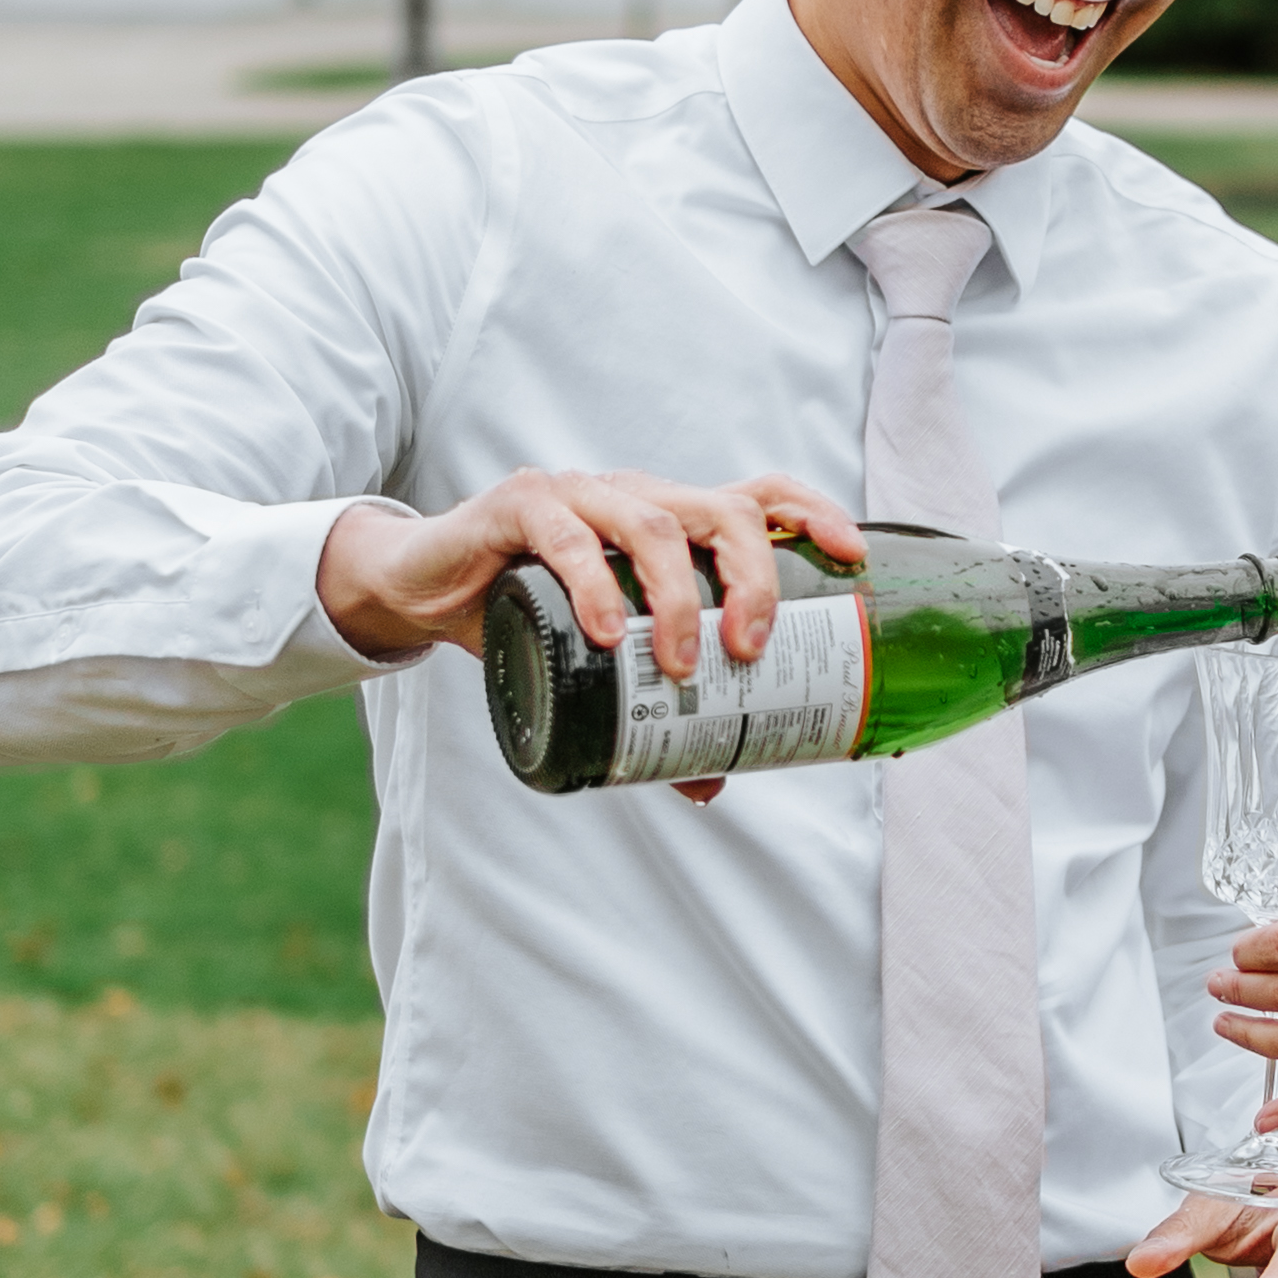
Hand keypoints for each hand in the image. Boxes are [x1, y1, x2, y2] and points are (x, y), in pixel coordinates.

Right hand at [317, 471, 863, 674]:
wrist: (424, 586)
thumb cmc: (528, 612)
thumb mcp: (599, 659)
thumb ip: (655, 708)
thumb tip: (712, 782)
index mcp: (670, 520)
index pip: (757, 495)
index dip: (812, 514)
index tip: (853, 556)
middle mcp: (637, 495)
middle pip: (722, 511)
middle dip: (753, 577)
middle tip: (751, 648)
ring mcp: (581, 495)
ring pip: (654, 523)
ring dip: (678, 598)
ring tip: (683, 664)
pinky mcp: (521, 506)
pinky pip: (568, 536)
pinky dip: (595, 584)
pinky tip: (608, 634)